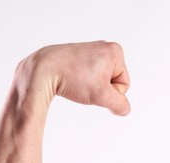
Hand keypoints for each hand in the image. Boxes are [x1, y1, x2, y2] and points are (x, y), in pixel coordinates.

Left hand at [16, 41, 130, 115]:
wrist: (43, 70)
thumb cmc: (73, 79)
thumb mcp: (102, 96)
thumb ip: (120, 104)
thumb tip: (125, 109)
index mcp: (115, 51)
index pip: (124, 84)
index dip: (111, 94)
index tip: (94, 89)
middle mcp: (104, 47)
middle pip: (112, 81)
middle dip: (100, 89)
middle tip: (84, 86)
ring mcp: (90, 50)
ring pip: (100, 79)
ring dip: (90, 87)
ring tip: (76, 83)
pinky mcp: (78, 55)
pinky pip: (88, 75)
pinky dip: (81, 81)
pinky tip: (71, 80)